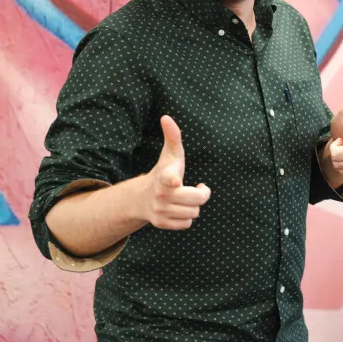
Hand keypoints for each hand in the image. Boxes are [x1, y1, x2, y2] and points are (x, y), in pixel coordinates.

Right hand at [137, 115, 210, 229]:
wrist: (140, 198)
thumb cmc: (163, 172)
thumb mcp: (169, 155)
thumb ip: (172, 137)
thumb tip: (166, 117)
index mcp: (164, 176)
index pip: (169, 178)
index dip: (173, 179)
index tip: (176, 181)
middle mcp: (161, 195)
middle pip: (197, 200)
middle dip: (201, 194)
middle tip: (198, 188)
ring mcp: (160, 211)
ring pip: (194, 213)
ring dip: (194, 206)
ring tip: (186, 198)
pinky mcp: (161, 223)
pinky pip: (186, 224)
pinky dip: (187, 217)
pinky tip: (180, 208)